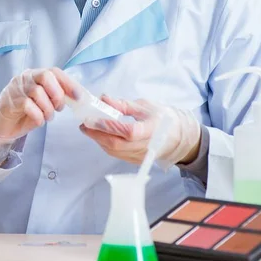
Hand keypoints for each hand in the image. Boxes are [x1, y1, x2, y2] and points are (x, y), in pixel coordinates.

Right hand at [0, 68, 78, 143]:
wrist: (2, 125)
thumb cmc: (25, 112)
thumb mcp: (43, 101)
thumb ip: (55, 95)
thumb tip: (76, 98)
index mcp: (35, 75)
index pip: (54, 71)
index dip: (68, 83)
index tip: (78, 97)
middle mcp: (25, 78)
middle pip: (46, 76)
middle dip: (57, 94)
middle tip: (59, 108)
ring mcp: (16, 89)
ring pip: (38, 92)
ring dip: (48, 109)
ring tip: (47, 117)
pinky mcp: (10, 102)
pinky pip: (29, 106)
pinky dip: (38, 116)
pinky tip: (38, 121)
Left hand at [79, 96, 200, 167]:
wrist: (176, 136)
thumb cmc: (160, 117)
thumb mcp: (144, 106)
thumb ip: (123, 105)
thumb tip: (103, 99)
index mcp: (152, 129)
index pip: (128, 131)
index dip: (109, 126)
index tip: (93, 118)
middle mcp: (147, 146)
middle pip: (117, 145)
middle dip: (97, 134)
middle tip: (84, 124)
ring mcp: (141, 156)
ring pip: (114, 151)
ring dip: (98, 140)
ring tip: (88, 128)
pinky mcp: (135, 161)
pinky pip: (116, 155)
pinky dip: (105, 145)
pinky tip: (99, 136)